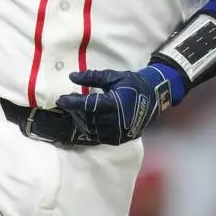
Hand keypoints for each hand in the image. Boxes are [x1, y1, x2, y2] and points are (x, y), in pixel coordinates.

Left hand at [55, 67, 169, 145]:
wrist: (155, 96)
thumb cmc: (133, 84)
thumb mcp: (113, 77)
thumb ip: (92, 77)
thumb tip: (72, 77)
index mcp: (116, 103)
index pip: (89, 105)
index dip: (72, 103)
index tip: (60, 99)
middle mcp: (118, 120)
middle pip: (89, 118)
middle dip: (75, 111)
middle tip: (69, 103)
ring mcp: (120, 131)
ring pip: (93, 130)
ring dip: (81, 121)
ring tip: (77, 112)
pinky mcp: (122, 138)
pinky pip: (101, 138)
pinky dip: (91, 131)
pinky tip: (86, 122)